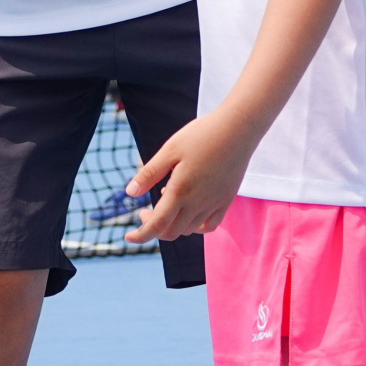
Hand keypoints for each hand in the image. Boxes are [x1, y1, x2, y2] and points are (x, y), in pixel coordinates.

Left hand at [123, 109, 255, 244]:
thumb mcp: (169, 150)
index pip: (157, 224)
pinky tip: (189, 214)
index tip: (128, 236)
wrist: (237, 129)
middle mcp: (198, 203)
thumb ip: (149, 174)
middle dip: (154, 228)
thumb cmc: (200, 135)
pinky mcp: (226, 200)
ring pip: (189, 229)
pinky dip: (196, 227)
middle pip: (172, 231)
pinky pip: (210, 225)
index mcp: (180, 191)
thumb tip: (129, 193)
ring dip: (173, 225)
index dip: (141, 235)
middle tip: (144, 211)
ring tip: (166, 201)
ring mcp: (215, 204)